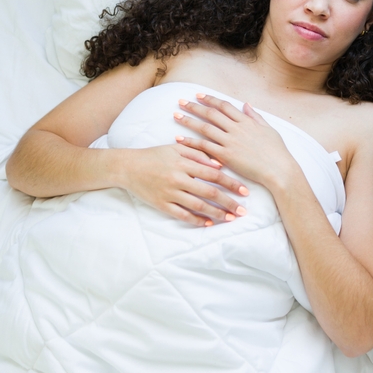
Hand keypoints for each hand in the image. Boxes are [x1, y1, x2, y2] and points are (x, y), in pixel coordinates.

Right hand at [118, 142, 248, 226]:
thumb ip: (198, 153)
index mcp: (184, 163)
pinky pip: (182, 215)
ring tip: (230, 218)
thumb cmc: (155, 155)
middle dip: (229, 202)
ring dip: (216, 214)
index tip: (245, 190)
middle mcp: (178, 179)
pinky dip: (196, 220)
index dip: (231, 183)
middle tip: (243, 210)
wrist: (128, 167)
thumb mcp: (176, 148)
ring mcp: (170, 193)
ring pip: (198, 206)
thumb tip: (219, 164)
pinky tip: (208, 223)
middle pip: (209, 193)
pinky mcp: (161, 204)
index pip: (214, 175)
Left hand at [173, 94, 303, 194]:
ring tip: (176, 116)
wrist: (278, 169)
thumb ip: (255, 116)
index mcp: (246, 121)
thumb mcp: (268, 129)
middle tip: (181, 101)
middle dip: (195, 106)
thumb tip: (246, 104)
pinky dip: (191, 142)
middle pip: (211, 114)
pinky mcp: (226, 156)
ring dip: (189, 120)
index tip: (199, 96)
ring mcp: (230, 142)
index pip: (224, 106)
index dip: (210, 99)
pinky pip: (205, 147)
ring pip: (205, 127)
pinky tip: (180, 139)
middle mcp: (236, 128)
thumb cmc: (277, 151)